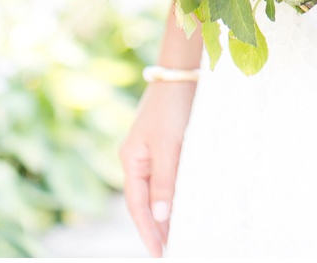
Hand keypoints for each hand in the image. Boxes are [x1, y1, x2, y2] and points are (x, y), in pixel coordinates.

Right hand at [120, 79, 195, 257]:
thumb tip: (160, 215)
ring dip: (167, 211)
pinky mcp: (169, 143)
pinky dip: (175, 192)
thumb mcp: (169, 144)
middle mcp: (139, 159)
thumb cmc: (172, 105)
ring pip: (159, 190)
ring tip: (178, 234)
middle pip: (145, 201)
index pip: (138, 205)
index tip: (158, 252)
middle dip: (156, 226)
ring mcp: (153, 151)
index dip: (148, 230)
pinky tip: (185, 203)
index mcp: (132, 161)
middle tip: (169, 250)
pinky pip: (169, 176)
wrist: (182, 71)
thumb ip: (165, 180)